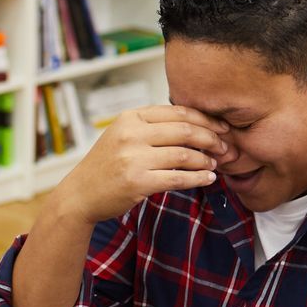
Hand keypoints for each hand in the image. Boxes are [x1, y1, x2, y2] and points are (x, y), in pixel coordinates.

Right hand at [51, 105, 230, 224]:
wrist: (80, 194)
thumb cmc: (105, 165)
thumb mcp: (122, 135)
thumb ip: (151, 126)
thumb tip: (194, 122)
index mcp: (131, 118)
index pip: (179, 112)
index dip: (206, 119)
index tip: (222, 128)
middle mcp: (132, 134)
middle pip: (186, 131)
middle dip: (212, 139)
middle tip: (226, 147)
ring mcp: (134, 158)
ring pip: (185, 155)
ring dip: (206, 161)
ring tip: (216, 165)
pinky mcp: (138, 182)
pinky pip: (178, 178)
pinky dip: (198, 178)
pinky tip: (208, 179)